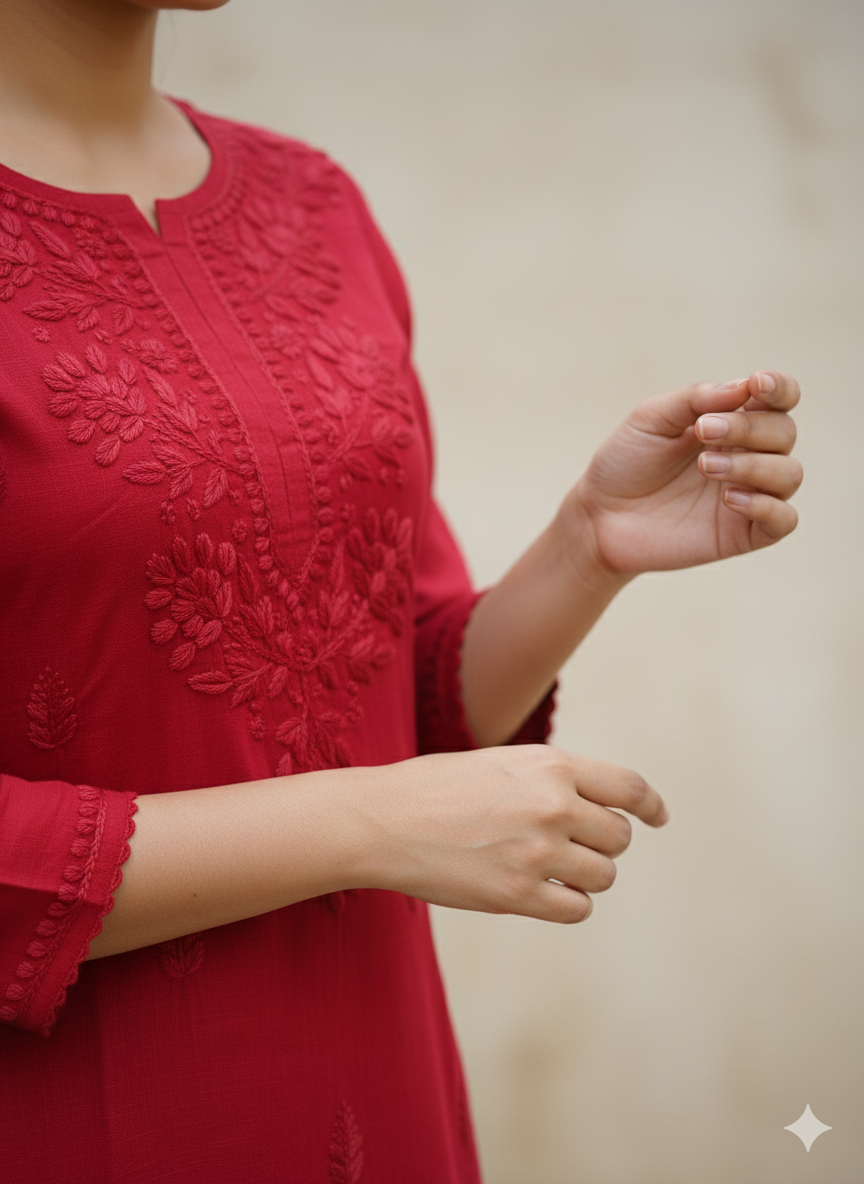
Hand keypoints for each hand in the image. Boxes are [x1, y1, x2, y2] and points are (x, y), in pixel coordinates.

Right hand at [351, 745, 666, 922]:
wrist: (384, 820)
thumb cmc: (437, 788)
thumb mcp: (503, 764)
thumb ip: (553, 780)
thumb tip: (600, 809)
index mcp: (551, 765)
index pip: (629, 788)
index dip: (651, 806)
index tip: (657, 819)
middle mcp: (553, 805)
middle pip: (619, 838)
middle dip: (600, 844)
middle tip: (565, 845)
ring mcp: (538, 852)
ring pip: (603, 876)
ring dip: (584, 876)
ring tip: (544, 866)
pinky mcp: (518, 895)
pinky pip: (577, 908)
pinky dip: (567, 903)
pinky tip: (538, 892)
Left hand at [568, 371, 802, 576]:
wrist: (599, 516)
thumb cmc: (625, 463)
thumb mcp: (652, 419)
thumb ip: (696, 399)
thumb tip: (745, 386)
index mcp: (732, 421)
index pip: (778, 399)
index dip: (780, 388)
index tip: (758, 385)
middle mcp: (748, 455)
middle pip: (784, 432)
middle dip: (749, 428)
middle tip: (704, 432)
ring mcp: (750, 494)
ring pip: (789, 474)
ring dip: (754, 465)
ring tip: (705, 466)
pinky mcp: (744, 534)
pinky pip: (784, 520)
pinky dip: (767, 506)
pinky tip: (729, 498)